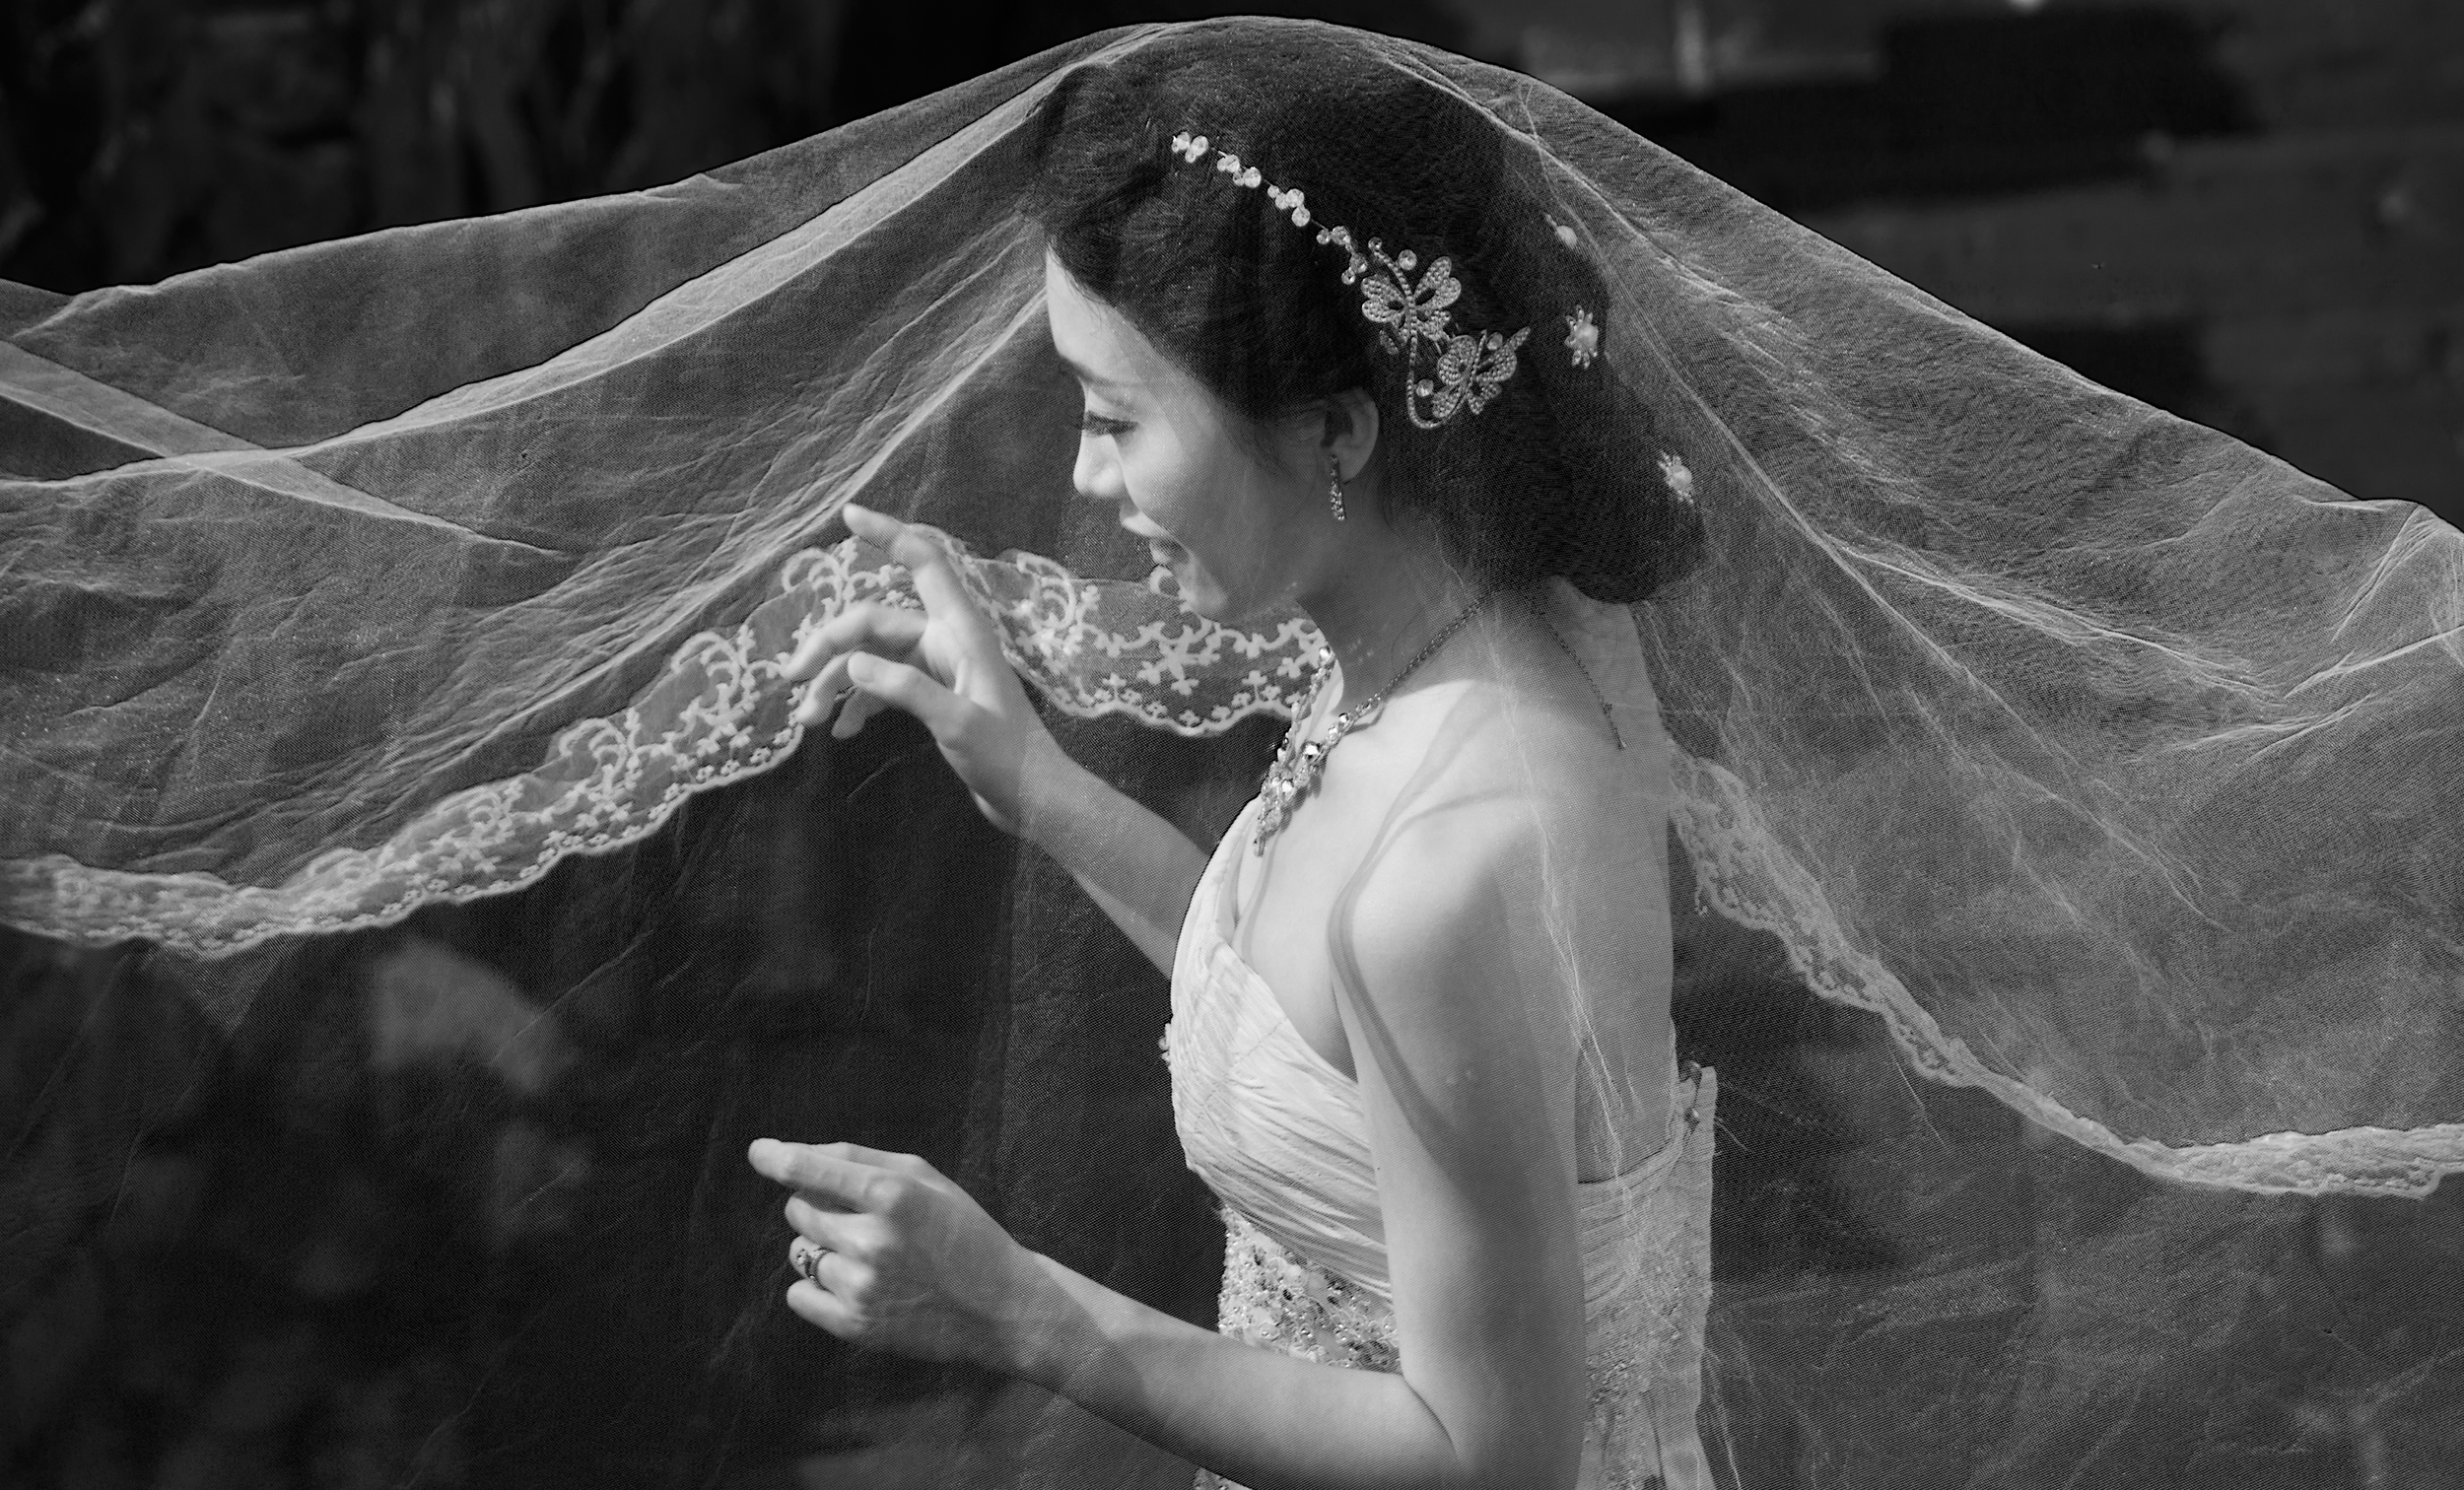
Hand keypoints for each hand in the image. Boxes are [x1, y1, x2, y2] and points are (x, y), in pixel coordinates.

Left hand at [748, 1138, 1047, 1371]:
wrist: (1000, 1305)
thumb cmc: (961, 1230)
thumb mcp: (926, 1179)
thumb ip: (861, 1160)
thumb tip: (795, 1155)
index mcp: (892, 1194)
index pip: (811, 1170)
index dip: (777, 1158)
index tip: (759, 1152)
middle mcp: (872, 1239)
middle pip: (799, 1210)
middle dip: (817, 1208)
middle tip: (859, 1219)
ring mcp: (862, 1286)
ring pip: (799, 1253)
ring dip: (822, 1249)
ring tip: (869, 1257)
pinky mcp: (855, 1325)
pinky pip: (798, 1295)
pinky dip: (814, 1288)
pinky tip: (854, 1284)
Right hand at [784, 503, 1058, 835]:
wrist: (1032, 796)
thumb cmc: (1004, 755)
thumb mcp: (956, 722)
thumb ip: (906, 689)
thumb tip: (851, 663)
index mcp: (960, 630)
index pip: (923, 564)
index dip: (889, 534)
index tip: (849, 515)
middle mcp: (947, 639)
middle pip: (875, 622)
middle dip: (830, 646)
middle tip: (794, 681)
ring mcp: (938, 667)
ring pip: (872, 657)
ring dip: (838, 682)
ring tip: (809, 720)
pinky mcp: (933, 697)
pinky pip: (883, 686)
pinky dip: (859, 704)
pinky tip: (842, 732)